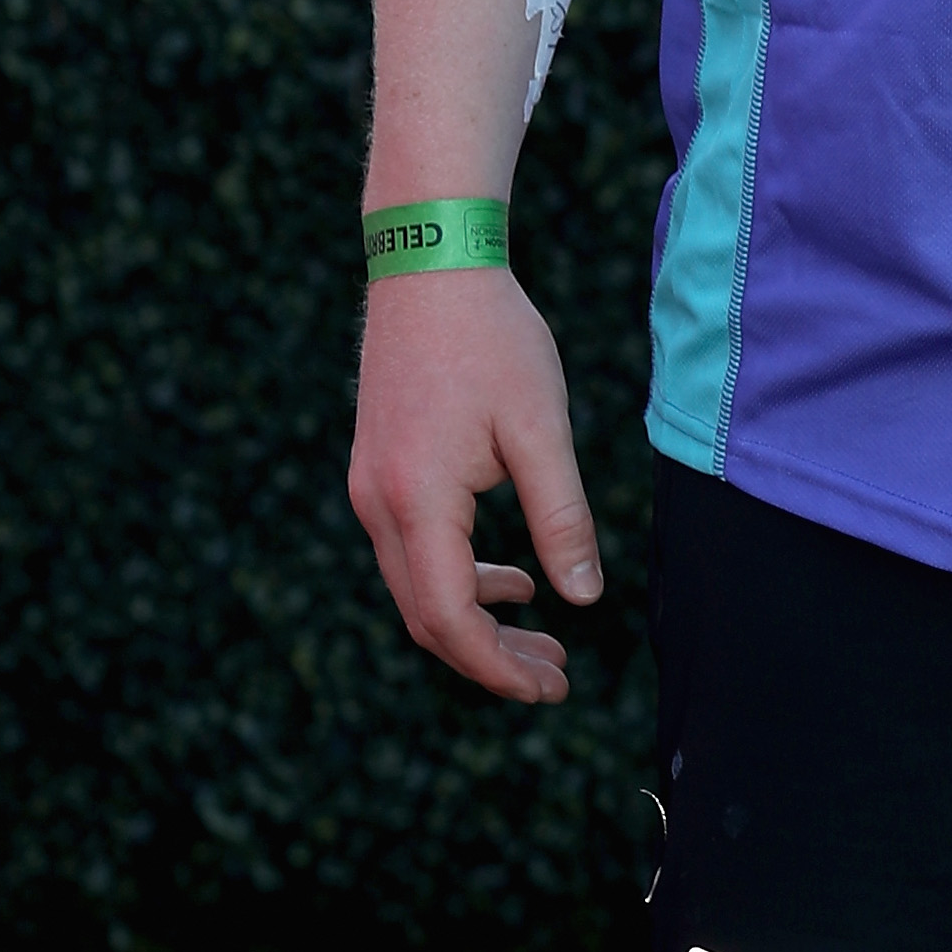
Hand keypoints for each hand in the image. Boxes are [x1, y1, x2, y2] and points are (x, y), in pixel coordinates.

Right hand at [348, 264, 602, 702]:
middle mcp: (378, 503)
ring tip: (545, 641)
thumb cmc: (492, 340)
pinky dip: (460, 579)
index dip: (497, 666)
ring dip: (477, 622)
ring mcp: (369, 488)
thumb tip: (582, 600)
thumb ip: (561, 519)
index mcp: (417, 500)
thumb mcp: (542, 431)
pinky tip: (514, 580)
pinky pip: (413, 551)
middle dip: (490, 658)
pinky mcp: (378, 472)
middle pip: (426, 616)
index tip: (550, 687)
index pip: (449, 617)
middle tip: (557, 679)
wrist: (429, 264)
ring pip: (416, 588)